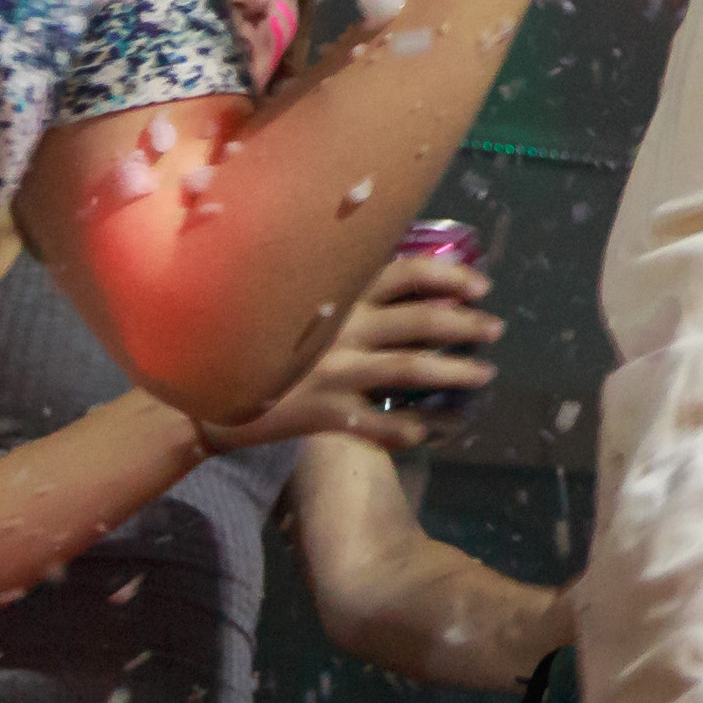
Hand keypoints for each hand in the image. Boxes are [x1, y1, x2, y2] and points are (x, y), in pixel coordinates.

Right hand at [218, 248, 503, 449]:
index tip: (481, 285)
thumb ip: (344, 290)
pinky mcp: (324, 412)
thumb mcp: (301, 302)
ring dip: (454, 372)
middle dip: (465, 324)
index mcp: (339, 293)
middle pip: (419, 320)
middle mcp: (342, 327)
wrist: (206, 388)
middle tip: (496, 330)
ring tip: (484, 375)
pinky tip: (434, 431)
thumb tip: (402, 281)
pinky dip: (409, 428)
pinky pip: (378, 424)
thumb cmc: (259, 336)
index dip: (449, 276)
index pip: (405, 272)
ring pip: (409, 368)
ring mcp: (334, 371)